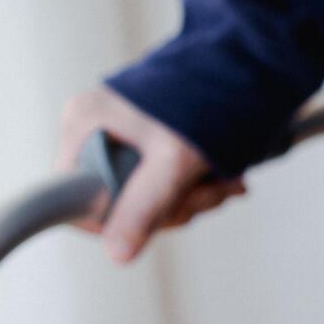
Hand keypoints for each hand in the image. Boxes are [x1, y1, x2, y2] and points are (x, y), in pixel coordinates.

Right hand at [56, 86, 245, 262]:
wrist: (246, 67)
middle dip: (171, 209)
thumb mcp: (175, 162)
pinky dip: (193, 188)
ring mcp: (119, 136)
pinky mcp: (146, 143)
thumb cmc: (208, 101)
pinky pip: (160, 182)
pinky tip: (222, 180)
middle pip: (117, 203)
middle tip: (212, 194)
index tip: (159, 218)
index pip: (77, 200)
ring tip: (225, 184)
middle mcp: (93, 129)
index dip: (116, 223)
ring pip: (145, 197)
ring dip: (191, 201)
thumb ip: (145, 207)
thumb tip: (117, 256)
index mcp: (84, 125)